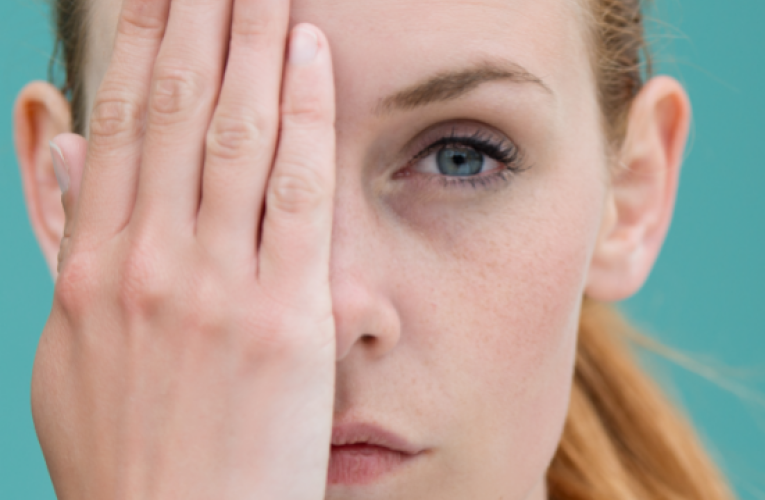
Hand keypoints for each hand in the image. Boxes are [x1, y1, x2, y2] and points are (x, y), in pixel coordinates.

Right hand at [32, 0, 335, 497]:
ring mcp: (214, 287)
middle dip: (195, 16)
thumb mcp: (75, 353)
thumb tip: (65, 163)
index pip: (117, 124)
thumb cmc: (132, 454)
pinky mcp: (284, 317)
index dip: (137, 41)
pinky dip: (302, 115)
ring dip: (249, 40)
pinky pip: (295, 194)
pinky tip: (310, 52)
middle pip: (171, 109)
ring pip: (230, 133)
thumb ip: (73, 253)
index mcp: (94, 269)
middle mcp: (146, 264)